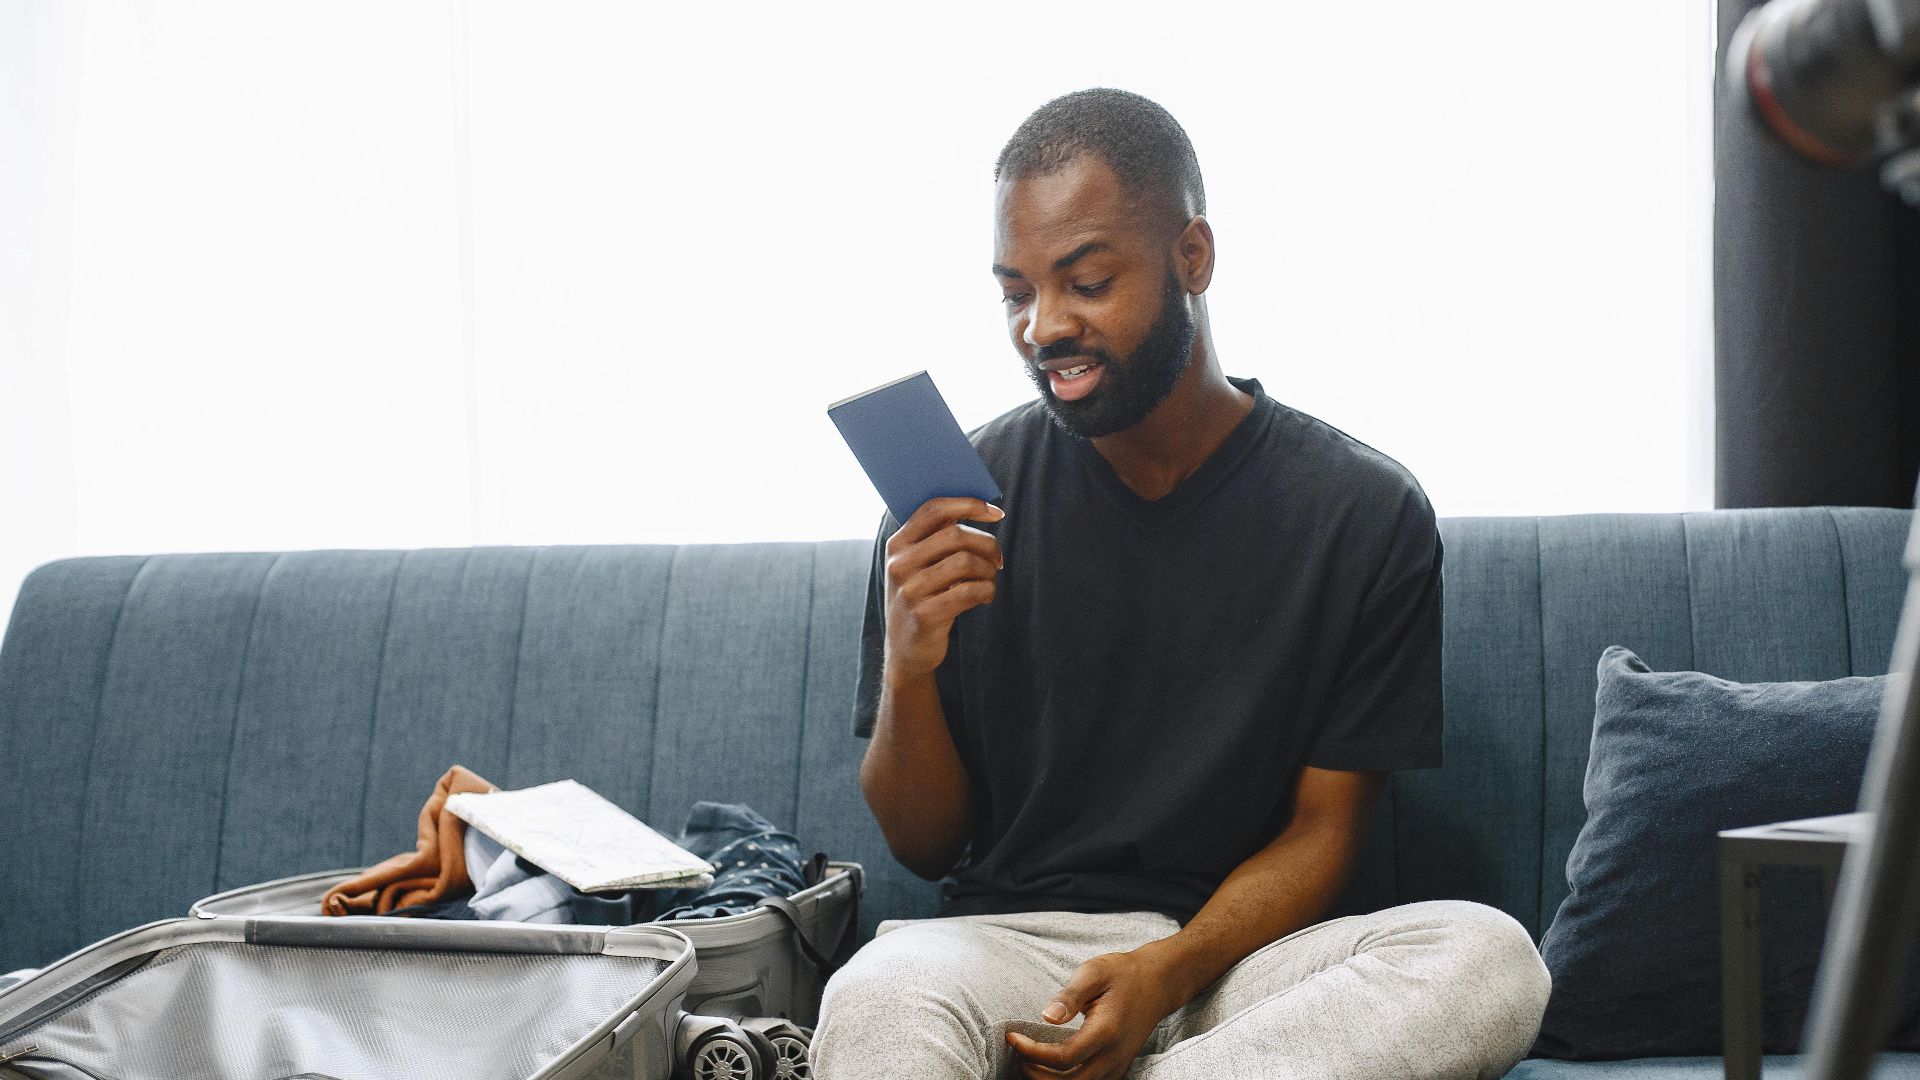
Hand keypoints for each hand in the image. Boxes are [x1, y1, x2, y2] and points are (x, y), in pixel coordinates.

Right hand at [883, 497, 1004, 679]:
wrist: (907, 649)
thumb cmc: (922, 598)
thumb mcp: (918, 566)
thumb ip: (938, 538)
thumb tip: (980, 508)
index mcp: (897, 544)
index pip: (934, 510)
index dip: (969, 504)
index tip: (996, 512)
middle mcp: (899, 564)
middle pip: (955, 535)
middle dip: (987, 544)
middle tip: (997, 559)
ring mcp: (910, 590)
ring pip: (965, 562)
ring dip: (988, 571)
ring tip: (989, 580)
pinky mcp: (925, 615)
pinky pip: (969, 592)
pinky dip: (986, 591)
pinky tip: (986, 596)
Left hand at [1006, 948, 1184, 1079]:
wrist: (1159, 982)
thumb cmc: (1123, 973)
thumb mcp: (1094, 972)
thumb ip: (1070, 996)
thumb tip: (1046, 1016)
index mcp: (1106, 1031)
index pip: (1063, 1057)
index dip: (1032, 1052)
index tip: (1012, 1037)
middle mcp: (1114, 1054)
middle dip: (1036, 1074)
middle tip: (1017, 1053)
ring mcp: (1118, 1064)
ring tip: (1029, 1060)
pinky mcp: (1118, 1066)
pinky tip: (1050, 1065)